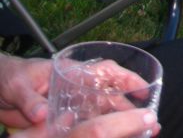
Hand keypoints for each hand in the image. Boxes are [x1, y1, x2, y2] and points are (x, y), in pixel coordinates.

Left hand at [0, 54, 159, 137]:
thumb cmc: (11, 77)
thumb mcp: (19, 86)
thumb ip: (32, 101)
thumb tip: (43, 115)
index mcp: (71, 73)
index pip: (105, 72)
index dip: (127, 79)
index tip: (145, 89)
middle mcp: (75, 87)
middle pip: (108, 94)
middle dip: (128, 104)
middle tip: (148, 118)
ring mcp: (70, 103)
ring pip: (100, 110)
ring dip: (116, 119)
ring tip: (137, 132)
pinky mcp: (61, 119)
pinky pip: (85, 124)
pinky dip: (97, 129)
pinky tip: (108, 136)